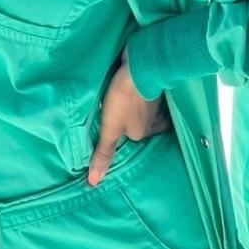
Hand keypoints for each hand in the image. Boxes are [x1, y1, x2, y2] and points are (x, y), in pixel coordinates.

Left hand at [88, 50, 170, 185]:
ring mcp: (154, 101)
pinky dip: (140, 93)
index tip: (115, 129)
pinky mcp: (152, 85)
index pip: (133, 138)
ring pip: (146, 110)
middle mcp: (152, 120)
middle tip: (123, 116)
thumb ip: (103, 152)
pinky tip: (132, 86)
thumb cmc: (123, 100)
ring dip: (138, 107)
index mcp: (142, 132)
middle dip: (135, 122)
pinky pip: (146, 94)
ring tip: (125, 102)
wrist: (140, 66)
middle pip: (143, 125)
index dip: (124, 135)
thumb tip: (94, 182)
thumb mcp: (110, 128)